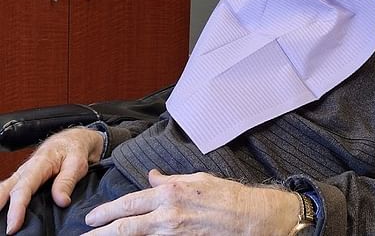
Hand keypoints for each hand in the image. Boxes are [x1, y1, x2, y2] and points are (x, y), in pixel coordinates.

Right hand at [0, 127, 103, 233]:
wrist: (74, 138)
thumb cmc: (74, 148)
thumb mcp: (77, 163)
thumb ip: (67, 181)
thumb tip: (61, 201)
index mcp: (39, 164)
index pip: (24, 188)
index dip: (17, 208)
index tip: (13, 226)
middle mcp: (26, 169)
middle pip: (7, 190)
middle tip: (2, 227)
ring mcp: (23, 174)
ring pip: (5, 190)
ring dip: (0, 204)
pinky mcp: (24, 179)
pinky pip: (11, 190)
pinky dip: (5, 200)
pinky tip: (4, 212)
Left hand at [83, 169, 299, 234]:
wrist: (249, 217)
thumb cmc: (227, 195)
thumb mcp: (197, 179)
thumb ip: (170, 180)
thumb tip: (152, 177)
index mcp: (170, 193)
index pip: (130, 203)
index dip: (107, 211)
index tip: (91, 218)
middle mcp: (167, 214)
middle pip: (126, 225)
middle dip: (101, 232)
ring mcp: (173, 233)